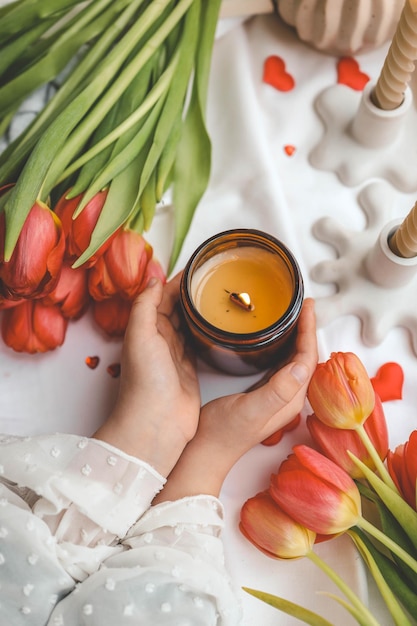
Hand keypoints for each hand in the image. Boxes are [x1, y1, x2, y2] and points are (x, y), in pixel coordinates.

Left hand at [93, 274, 200, 476]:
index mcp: (146, 328)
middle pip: (177, 307)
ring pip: (189, 323)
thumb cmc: (145, 382)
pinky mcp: (190, 369)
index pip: (163, 295)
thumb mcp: (140, 336)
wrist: (157, 423)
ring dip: (201, 309)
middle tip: (217, 277)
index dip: (180, 280)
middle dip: (193, 292)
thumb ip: (146, 306)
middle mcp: (160, 339)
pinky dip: (208, 330)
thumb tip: (155, 280)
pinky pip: (199, 343)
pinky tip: (220, 323)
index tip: (200, 265)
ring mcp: (175, 354)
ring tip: (222, 294)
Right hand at [154, 298, 317, 501]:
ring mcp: (275, 394)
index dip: (309, 330)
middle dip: (306, 328)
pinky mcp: (261, 391)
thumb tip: (301, 365)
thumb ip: (277, 390)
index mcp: (289, 398)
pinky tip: (275, 336)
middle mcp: (287, 396)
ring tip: (293, 313)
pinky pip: (280, 363)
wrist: (205, 451)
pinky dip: (282, 345)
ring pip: (293, 358)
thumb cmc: (223, 433)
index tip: (307, 306)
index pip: (307, 358)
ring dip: (296, 335)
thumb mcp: (250, 410)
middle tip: (302, 303)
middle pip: (305, 356)